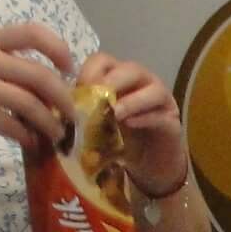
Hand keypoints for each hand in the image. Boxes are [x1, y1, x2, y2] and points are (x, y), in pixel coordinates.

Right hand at [0, 23, 76, 146]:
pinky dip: (27, 137)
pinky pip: (11, 125)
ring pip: (30, 104)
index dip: (58, 48)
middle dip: (63, 98)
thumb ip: (3, 64)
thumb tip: (46, 86)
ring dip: (49, 123)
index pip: (31, 32)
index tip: (70, 69)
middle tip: (72, 115)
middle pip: (39, 75)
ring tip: (57, 134)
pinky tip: (32, 143)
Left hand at [76, 51, 186, 193]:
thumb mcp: (95, 126)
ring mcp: (162, 103)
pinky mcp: (173, 123)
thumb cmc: (119, 144)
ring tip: (115, 114)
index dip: (91, 71)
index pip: (105, 61)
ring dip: (131, 100)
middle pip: (131, 69)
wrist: (148, 169)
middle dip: (113, 82)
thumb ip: (81, 113)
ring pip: (152, 89)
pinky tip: (130, 126)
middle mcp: (143, 84)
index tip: (79, 89)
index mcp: (120, 79)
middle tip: (97, 99)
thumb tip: (56, 108)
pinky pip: (162, 115)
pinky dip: (145, 118)